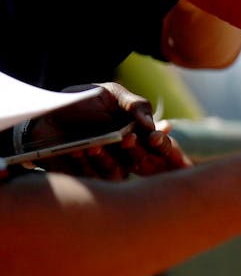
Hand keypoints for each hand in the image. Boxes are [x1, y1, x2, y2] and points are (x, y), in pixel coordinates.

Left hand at [21, 82, 189, 179]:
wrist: (47, 111)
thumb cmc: (86, 101)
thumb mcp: (113, 95)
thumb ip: (136, 105)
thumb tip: (158, 125)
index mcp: (136, 134)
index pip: (156, 145)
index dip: (157, 143)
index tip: (152, 136)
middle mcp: (123, 154)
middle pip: (137, 162)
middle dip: (133, 152)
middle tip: (126, 138)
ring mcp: (102, 167)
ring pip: (114, 173)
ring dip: (105, 159)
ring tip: (94, 144)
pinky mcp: (80, 177)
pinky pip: (88, 180)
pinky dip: (83, 167)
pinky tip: (76, 150)